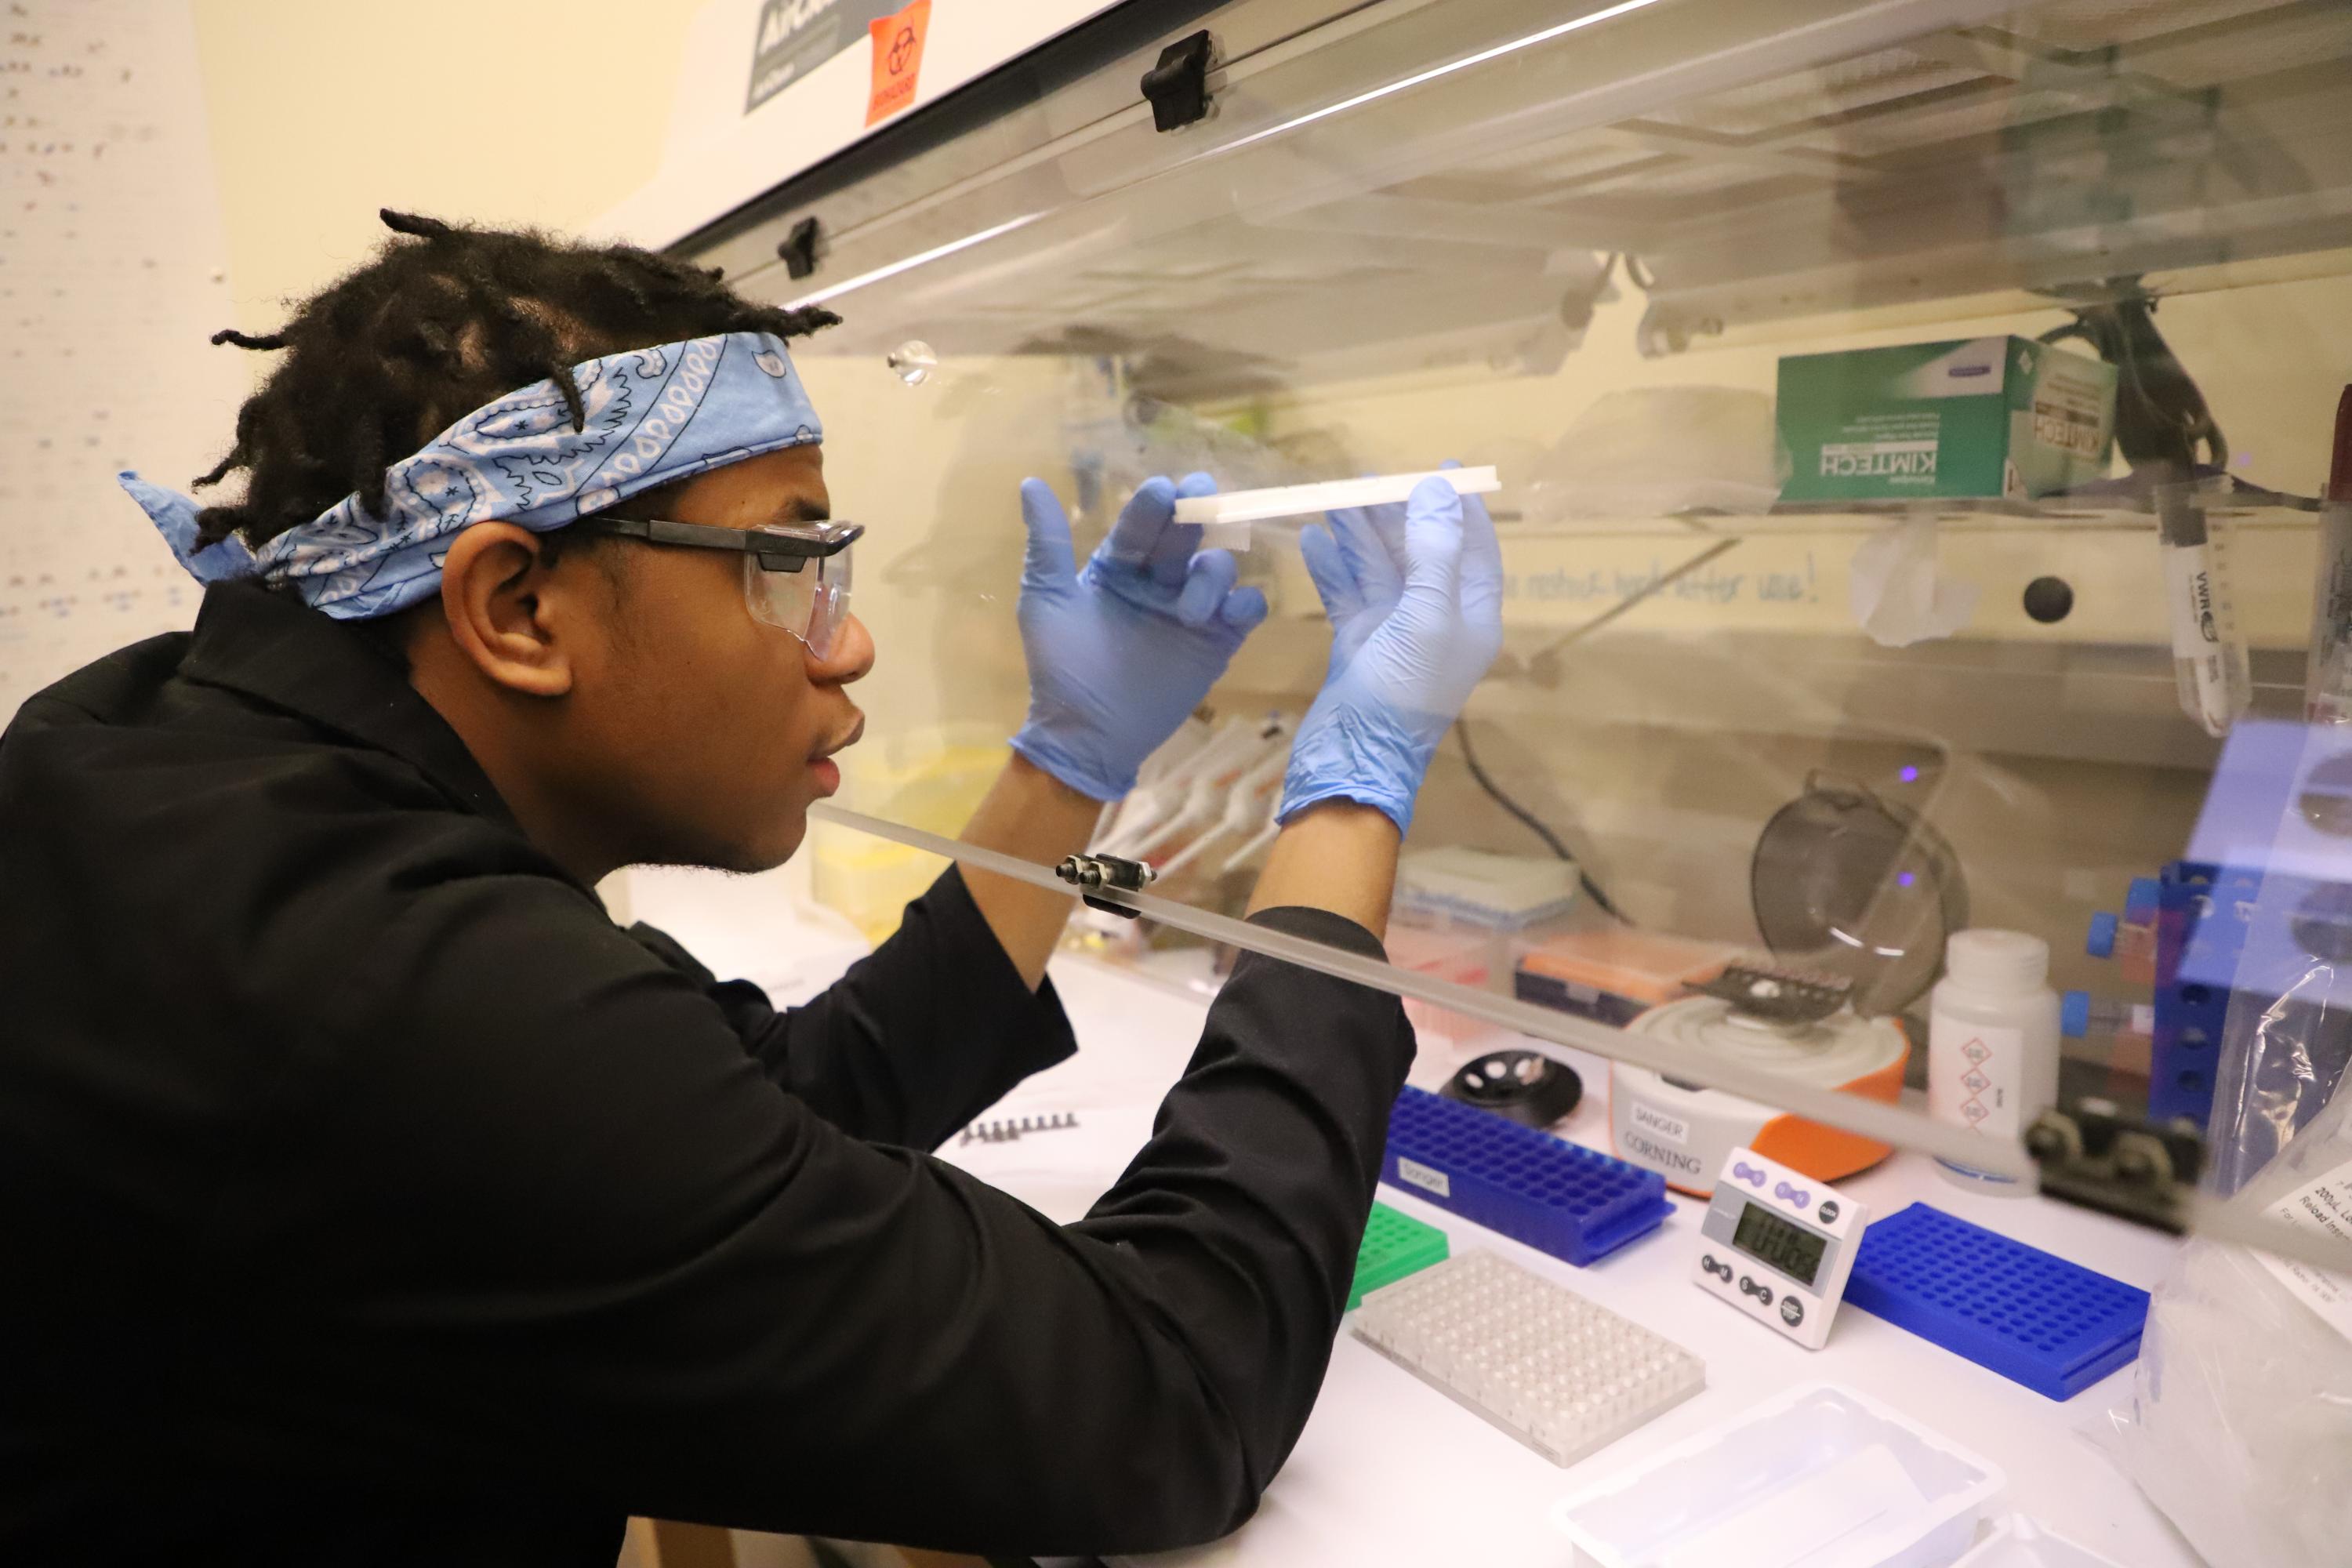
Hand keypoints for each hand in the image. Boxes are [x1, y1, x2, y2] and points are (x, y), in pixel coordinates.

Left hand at [1010, 474, 1268, 801]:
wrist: (1087, 734)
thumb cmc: (1062, 667)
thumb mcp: (1046, 601)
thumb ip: (1047, 544)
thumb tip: (1030, 483)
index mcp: (1119, 565)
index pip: (1142, 521)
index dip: (1153, 503)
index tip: (1161, 493)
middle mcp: (1159, 579)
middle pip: (1188, 531)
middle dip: (1198, 508)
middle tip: (1200, 499)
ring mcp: (1192, 609)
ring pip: (1219, 565)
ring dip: (1212, 573)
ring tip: (1189, 610)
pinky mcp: (1217, 642)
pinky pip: (1246, 608)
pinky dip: (1246, 604)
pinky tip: (1228, 614)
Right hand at [1283, 469, 1501, 833]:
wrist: (1351, 762)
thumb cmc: (1402, 692)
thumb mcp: (1428, 617)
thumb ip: (1434, 550)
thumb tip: (1436, 489)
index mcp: (1469, 617)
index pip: (1473, 549)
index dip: (1458, 509)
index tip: (1438, 469)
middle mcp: (1437, 621)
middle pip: (1421, 552)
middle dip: (1396, 514)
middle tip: (1368, 479)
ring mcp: (1394, 633)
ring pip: (1380, 569)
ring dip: (1359, 534)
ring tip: (1333, 497)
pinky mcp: (1358, 644)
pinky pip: (1347, 594)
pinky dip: (1332, 567)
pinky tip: (1313, 538)